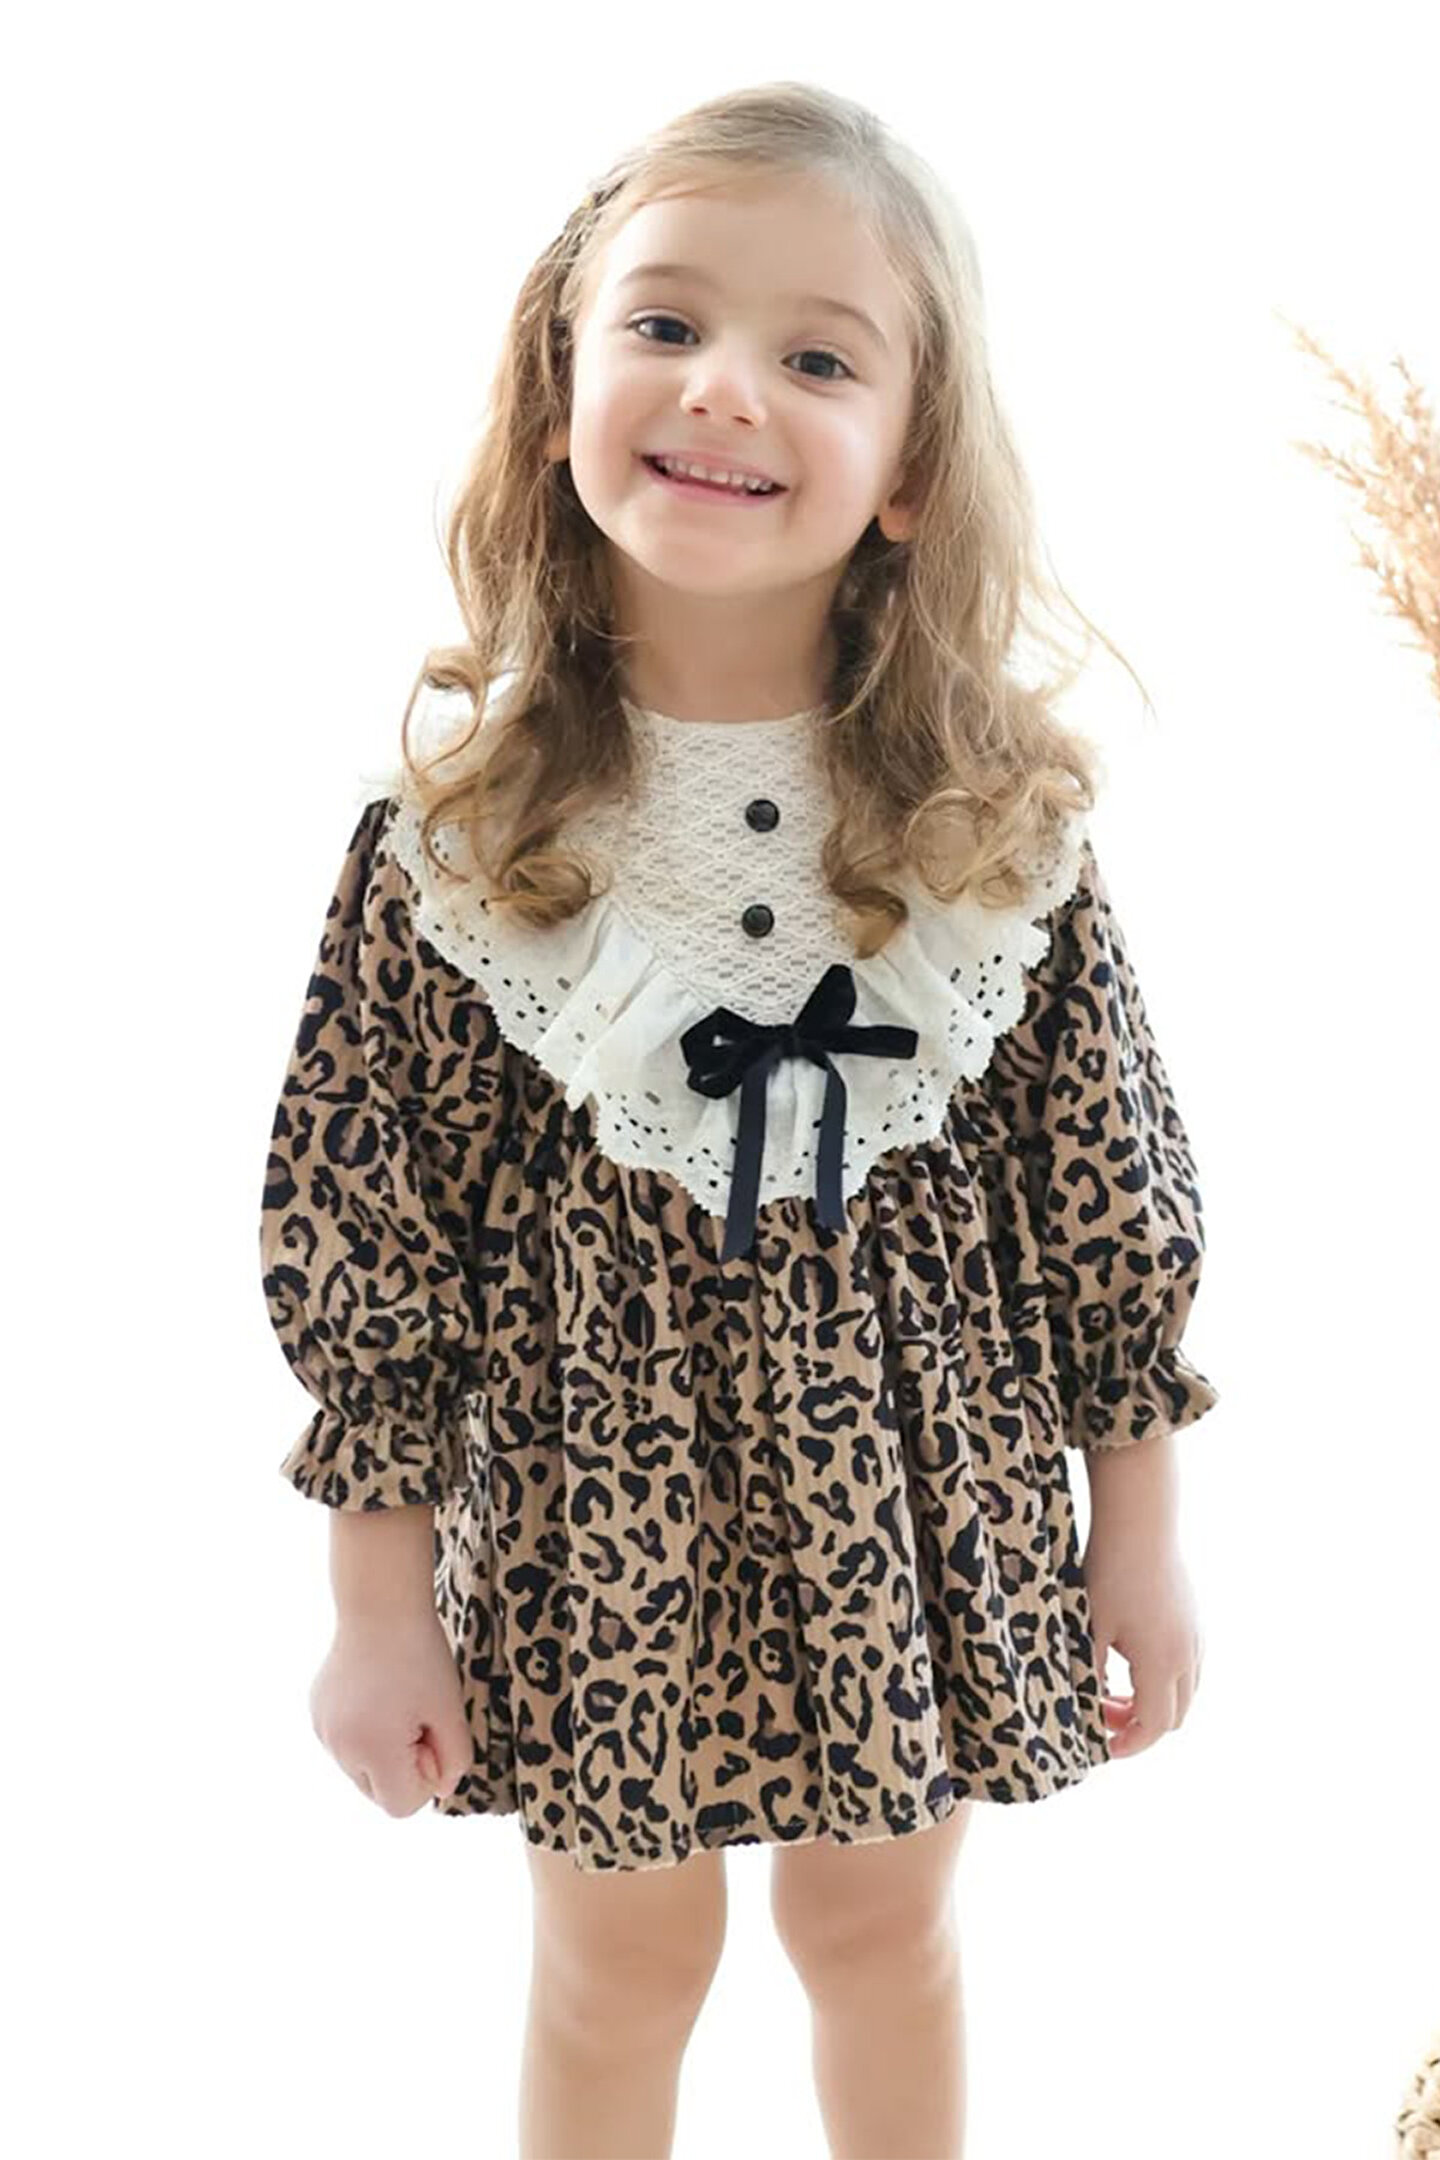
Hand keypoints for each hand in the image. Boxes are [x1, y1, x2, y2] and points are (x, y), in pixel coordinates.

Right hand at [308, 1607, 470, 1814]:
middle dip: (402, 1766)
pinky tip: (377, 1692)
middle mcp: (338, 1747)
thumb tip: (440, 1788)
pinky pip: (346, 1743)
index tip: (430, 1735)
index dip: (424, 1777)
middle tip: (417, 1716)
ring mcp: (322, 1730)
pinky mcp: (317, 1712)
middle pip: (377, 1791)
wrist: (380, 1602)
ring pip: (361, 1768)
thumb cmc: (420, 1654)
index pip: (400, 1806)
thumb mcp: (450, 1709)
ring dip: (383, 1749)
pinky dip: (365, 1731)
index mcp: (372, 1749)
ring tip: (397, 1700)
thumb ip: (454, 1760)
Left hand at [1080, 1515, 1203, 1758]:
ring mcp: (1196, 1637)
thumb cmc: (1109, 1573)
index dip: (1129, 1744)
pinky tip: (1131, 1661)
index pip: (1154, 1726)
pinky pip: (1188, 1667)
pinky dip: (1164, 1680)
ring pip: (1185, 1693)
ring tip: (1113, 1691)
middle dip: (1138, 1725)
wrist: (1140, 1523)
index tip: (1103, 1746)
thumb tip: (1089, 1709)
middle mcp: (1188, 1656)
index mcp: (1162, 1665)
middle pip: (1173, 1716)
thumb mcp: (1091, 1629)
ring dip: (1153, 1702)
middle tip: (1102, 1714)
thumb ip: (1092, 1675)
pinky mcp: (1194, 1620)